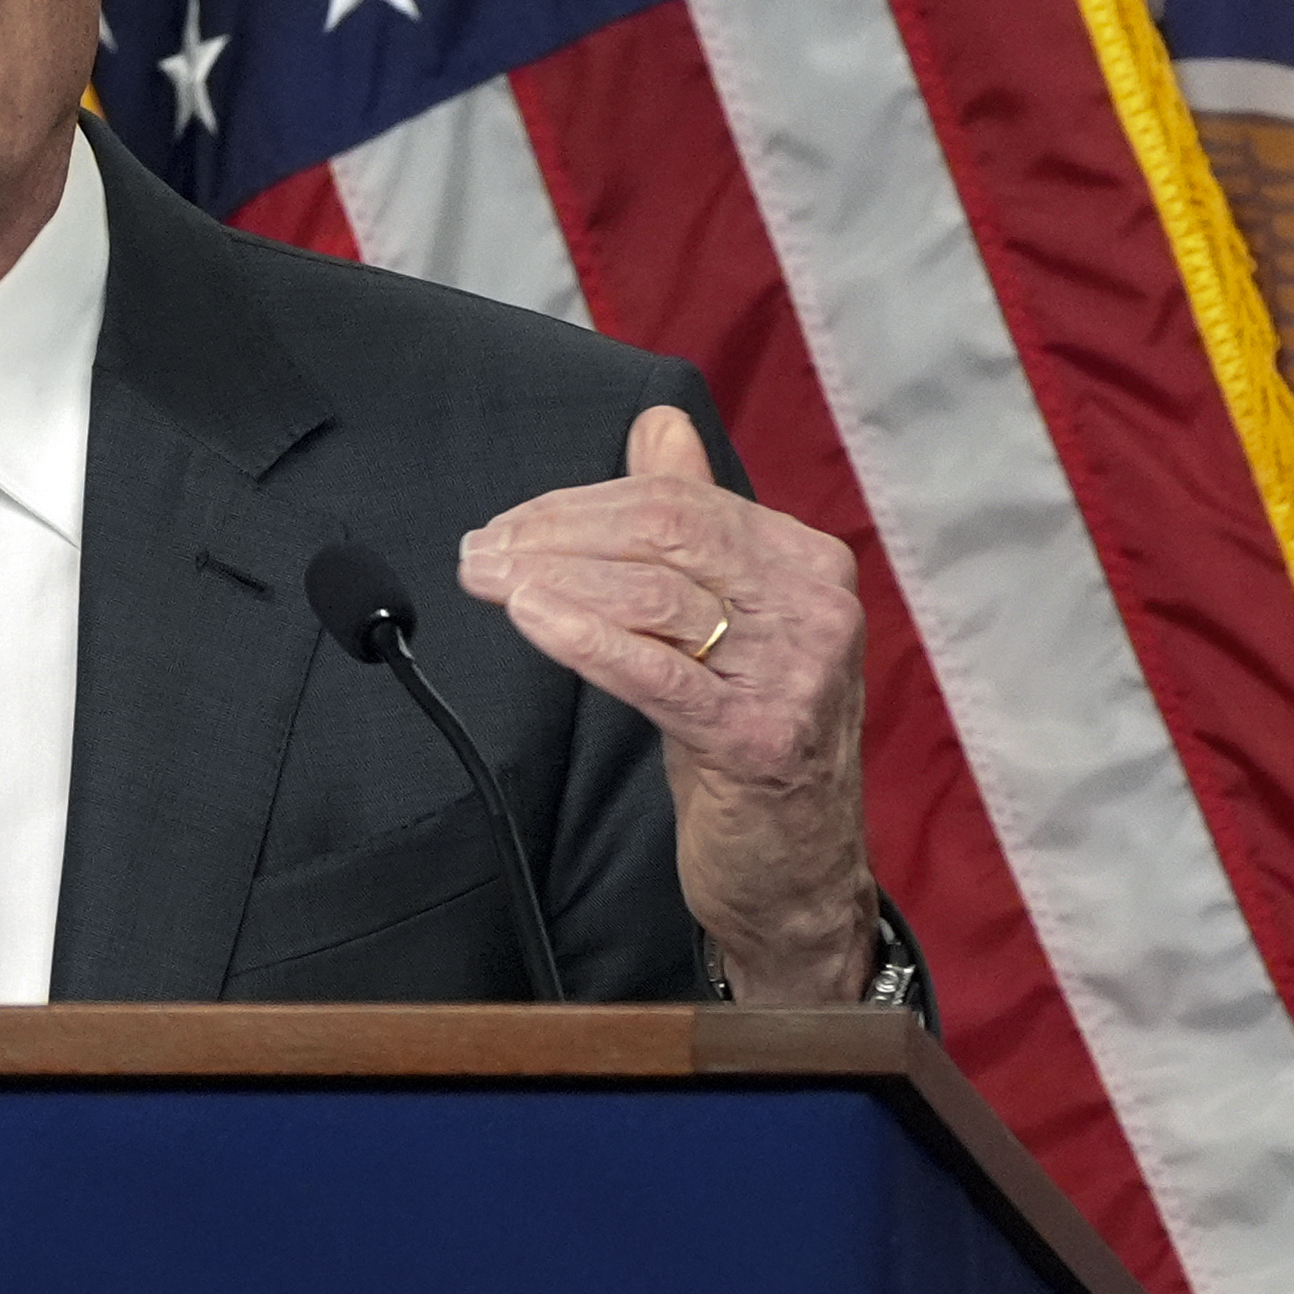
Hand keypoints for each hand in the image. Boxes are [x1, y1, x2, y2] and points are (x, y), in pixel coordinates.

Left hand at [458, 406, 876, 1005]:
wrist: (793, 868)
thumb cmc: (746, 737)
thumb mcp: (725, 619)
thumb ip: (697, 519)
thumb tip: (659, 425)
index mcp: (806, 563)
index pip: (682, 501)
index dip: (582, 504)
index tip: (509, 525)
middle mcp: (813, 606)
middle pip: (666, 535)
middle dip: (556, 535)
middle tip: (480, 552)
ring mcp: (793, 671)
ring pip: (655, 594)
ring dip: (553, 580)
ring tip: (486, 580)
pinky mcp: (756, 734)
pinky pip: (656, 670)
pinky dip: (586, 637)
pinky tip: (530, 619)